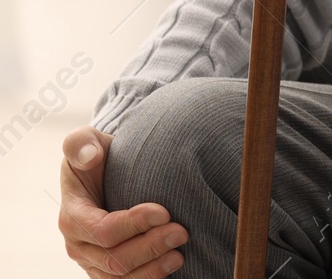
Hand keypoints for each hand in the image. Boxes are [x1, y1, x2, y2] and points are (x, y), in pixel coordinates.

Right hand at [59, 126, 186, 277]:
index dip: (134, 224)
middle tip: (182, 231)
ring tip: (180, 253)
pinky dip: (149, 278)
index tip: (164, 211)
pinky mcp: (107, 270)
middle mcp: (79, 245)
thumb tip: (88, 155)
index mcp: (73, 216)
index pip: (103, 230)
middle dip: (150, 247)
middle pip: (114, 258)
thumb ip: (81, 143)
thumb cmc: (97, 156)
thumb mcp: (86, 142)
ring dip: (152, 269)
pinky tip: (171, 264)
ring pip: (120, 278)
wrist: (105, 173)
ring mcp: (92, 261)